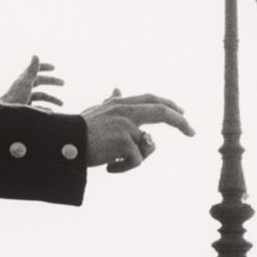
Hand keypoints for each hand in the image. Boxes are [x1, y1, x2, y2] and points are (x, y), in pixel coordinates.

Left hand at [0, 54, 63, 107]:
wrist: (5, 113)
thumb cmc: (16, 97)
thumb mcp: (26, 82)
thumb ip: (32, 70)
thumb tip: (36, 55)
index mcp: (24, 80)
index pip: (35, 70)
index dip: (44, 67)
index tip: (54, 67)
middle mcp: (25, 88)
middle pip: (40, 82)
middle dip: (52, 82)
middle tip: (63, 83)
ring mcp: (25, 98)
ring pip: (41, 97)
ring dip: (52, 99)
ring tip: (62, 104)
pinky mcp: (26, 109)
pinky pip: (38, 108)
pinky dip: (45, 109)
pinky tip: (51, 112)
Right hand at [80, 86, 194, 172]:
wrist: (64, 144)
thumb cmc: (78, 130)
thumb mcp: (96, 112)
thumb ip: (110, 101)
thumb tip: (117, 88)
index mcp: (120, 103)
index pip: (151, 99)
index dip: (168, 104)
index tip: (182, 112)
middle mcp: (125, 111)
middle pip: (161, 112)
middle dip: (180, 122)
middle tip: (192, 132)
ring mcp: (126, 126)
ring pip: (148, 146)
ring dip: (137, 159)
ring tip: (116, 162)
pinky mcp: (124, 142)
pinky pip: (136, 161)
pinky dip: (124, 168)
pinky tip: (109, 168)